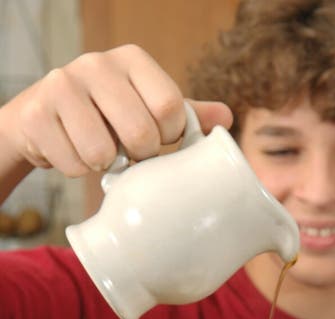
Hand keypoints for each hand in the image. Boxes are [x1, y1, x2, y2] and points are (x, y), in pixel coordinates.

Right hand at [0, 44, 232, 178]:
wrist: (43, 119)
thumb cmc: (106, 116)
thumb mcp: (147, 108)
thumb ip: (185, 113)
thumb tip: (226, 120)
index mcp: (131, 60)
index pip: (170, 108)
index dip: (169, 137)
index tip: (158, 139)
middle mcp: (96, 64)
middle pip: (140, 134)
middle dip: (140, 157)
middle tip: (128, 153)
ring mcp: (62, 85)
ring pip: (102, 153)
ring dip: (105, 165)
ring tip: (99, 151)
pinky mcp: (37, 114)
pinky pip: (73, 164)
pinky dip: (77, 170)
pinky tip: (73, 152)